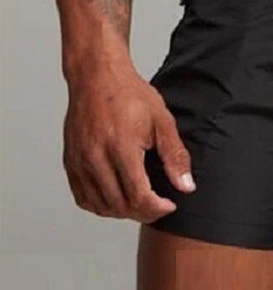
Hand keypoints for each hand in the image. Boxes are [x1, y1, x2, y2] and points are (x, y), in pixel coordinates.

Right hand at [63, 62, 194, 221]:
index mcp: (121, 147)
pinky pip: (82, 196)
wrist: (97, 76)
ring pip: (99, 205)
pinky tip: (117, 199)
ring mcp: (79, 160)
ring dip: (123, 213)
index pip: (138, 196)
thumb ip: (175, 156)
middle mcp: (95, 157)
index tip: (170, 205)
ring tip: (141, 204)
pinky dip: (100, 205)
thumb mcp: (162, 121)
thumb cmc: (130, 95)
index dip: (157, 208)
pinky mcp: (70, 160)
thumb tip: (186, 186)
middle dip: (144, 213)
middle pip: (119, 205)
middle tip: (159, 207)